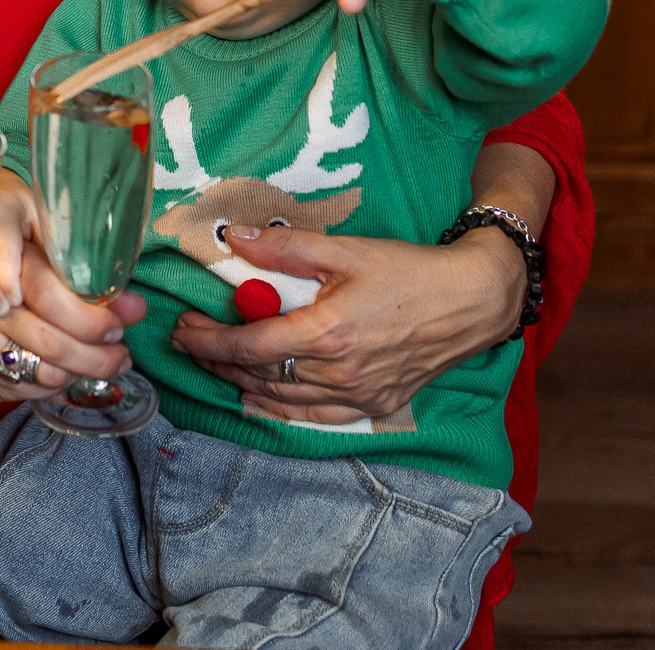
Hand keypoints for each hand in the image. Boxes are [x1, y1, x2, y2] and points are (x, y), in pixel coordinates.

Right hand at [0, 249, 146, 404]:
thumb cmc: (6, 279)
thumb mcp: (42, 262)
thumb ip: (87, 283)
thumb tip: (137, 306)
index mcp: (2, 268)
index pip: (50, 295)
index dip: (92, 317)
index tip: (120, 327)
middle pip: (52, 343)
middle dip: (98, 356)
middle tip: (122, 356)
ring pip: (44, 372)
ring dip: (83, 374)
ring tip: (104, 364)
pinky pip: (30, 390)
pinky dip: (57, 385)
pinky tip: (68, 372)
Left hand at [167, 222, 525, 420]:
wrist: (472, 301)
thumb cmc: (409, 271)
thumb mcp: (346, 250)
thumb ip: (286, 248)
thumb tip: (234, 238)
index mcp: (327, 333)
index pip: (248, 346)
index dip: (208, 341)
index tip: (182, 328)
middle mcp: (339, 373)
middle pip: (259, 374)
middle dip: (216, 358)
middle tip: (188, 341)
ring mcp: (359, 394)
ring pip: (282, 398)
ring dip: (242, 381)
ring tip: (215, 362)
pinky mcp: (375, 405)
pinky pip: (315, 416)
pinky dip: (280, 408)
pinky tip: (258, 398)